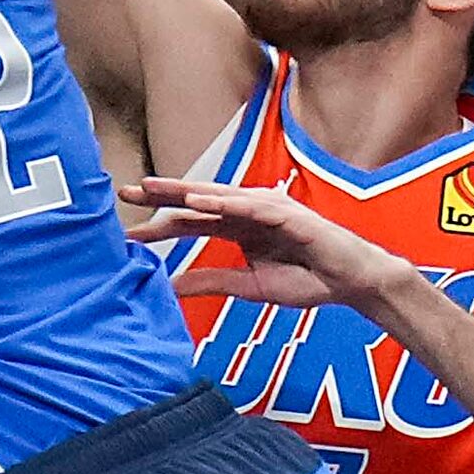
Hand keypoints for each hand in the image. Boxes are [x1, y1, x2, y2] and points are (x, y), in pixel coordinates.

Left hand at [123, 176, 414, 311]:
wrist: (350, 282)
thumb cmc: (304, 279)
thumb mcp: (248, 286)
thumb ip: (211, 282)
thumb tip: (170, 286)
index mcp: (235, 226)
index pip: (189, 221)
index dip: (158, 225)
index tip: (126, 232)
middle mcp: (245, 211)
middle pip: (195, 201)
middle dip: (160, 196)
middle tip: (123, 192)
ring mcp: (265, 208)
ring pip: (216, 196)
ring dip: (183, 191)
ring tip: (151, 187)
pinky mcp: (286, 213)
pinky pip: (248, 206)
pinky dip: (222, 201)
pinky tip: (197, 201)